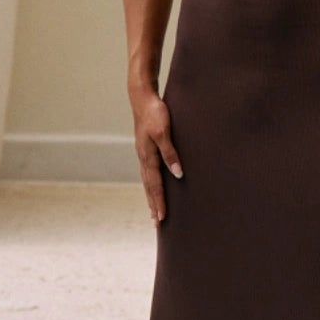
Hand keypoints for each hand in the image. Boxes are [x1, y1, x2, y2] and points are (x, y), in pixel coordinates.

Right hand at [130, 88, 183, 222]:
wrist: (141, 96)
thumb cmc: (154, 112)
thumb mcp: (164, 132)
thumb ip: (170, 153)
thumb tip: (177, 174)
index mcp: (147, 156)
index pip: (155, 185)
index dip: (159, 202)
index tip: (162, 219)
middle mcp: (143, 157)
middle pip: (149, 187)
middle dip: (153, 205)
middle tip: (157, 223)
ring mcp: (143, 153)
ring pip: (147, 181)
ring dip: (151, 196)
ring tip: (154, 210)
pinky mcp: (146, 147)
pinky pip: (148, 171)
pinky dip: (150, 183)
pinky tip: (153, 185)